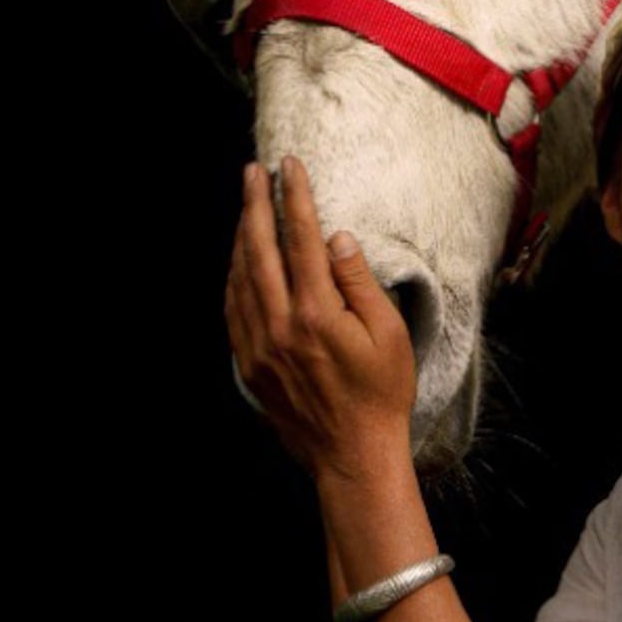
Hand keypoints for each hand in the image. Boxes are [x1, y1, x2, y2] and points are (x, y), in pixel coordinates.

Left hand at [224, 158, 416, 484]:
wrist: (353, 456)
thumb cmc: (382, 395)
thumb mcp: (389, 334)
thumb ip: (359, 282)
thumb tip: (336, 237)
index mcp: (317, 315)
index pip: (300, 240)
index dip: (294, 197)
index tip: (289, 166)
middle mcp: (280, 327)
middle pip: (259, 251)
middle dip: (255, 205)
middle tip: (253, 171)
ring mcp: (259, 348)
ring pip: (240, 278)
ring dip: (242, 237)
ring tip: (247, 206)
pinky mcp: (250, 366)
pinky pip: (233, 310)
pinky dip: (234, 276)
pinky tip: (241, 259)